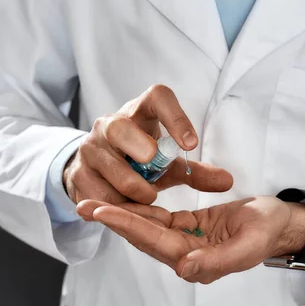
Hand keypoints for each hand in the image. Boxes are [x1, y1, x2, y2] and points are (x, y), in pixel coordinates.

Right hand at [63, 84, 232, 205]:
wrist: (97, 167)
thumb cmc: (138, 159)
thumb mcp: (166, 163)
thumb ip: (195, 171)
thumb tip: (227, 181)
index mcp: (140, 112)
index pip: (158, 98)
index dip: (175, 117)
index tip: (191, 143)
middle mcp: (110, 124)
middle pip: (121, 127)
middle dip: (139, 147)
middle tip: (155, 165)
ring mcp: (90, 147)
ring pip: (109, 166)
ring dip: (132, 187)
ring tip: (148, 198)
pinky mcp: (77, 171)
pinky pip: (96, 191)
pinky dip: (115, 203)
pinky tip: (127, 208)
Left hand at [77, 196, 304, 283]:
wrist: (280, 222)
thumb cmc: (268, 231)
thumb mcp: (248, 245)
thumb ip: (216, 262)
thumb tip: (183, 267)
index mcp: (197, 261)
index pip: (154, 241)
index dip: (127, 225)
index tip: (101, 211)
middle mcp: (186, 253)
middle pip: (143, 235)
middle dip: (114, 219)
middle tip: (83, 204)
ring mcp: (186, 239)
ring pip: (147, 226)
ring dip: (122, 213)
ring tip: (94, 201)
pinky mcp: (190, 226)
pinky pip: (160, 217)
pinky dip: (141, 207)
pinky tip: (125, 196)